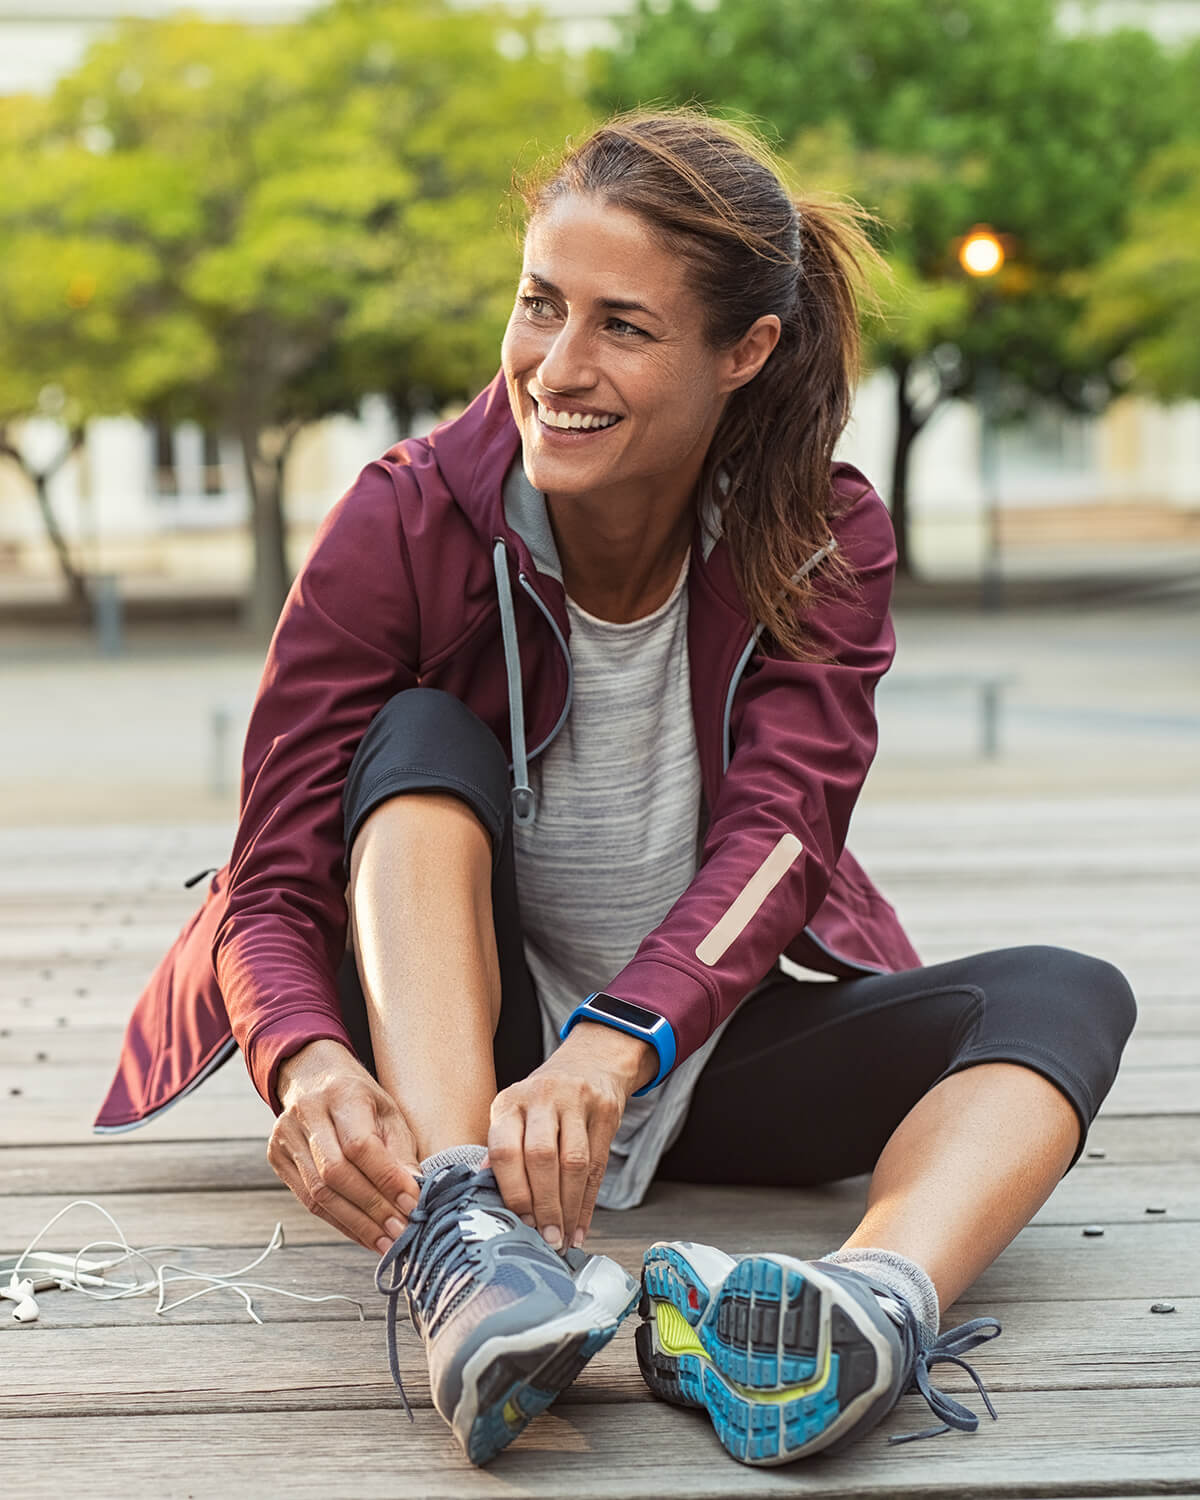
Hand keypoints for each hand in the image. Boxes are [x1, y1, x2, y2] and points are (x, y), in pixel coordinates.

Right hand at [268, 1039, 421, 1254]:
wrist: (314, 1076)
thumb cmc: (361, 1098)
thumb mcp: (389, 1112)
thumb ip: (401, 1152)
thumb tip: (416, 1194)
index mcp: (341, 1094)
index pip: (361, 1145)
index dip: (387, 1180)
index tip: (413, 1205)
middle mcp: (307, 1113)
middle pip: (336, 1173)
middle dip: (372, 1209)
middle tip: (401, 1232)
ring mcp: (286, 1136)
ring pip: (319, 1193)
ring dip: (357, 1224)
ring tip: (386, 1242)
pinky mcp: (277, 1157)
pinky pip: (308, 1200)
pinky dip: (339, 1222)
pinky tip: (363, 1234)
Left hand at [486, 1023, 655, 1251]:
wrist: (589, 1063)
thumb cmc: (543, 1102)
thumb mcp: (515, 1115)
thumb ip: (501, 1151)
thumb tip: (482, 1193)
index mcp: (510, 1102)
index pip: (505, 1150)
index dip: (513, 1191)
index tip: (518, 1223)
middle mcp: (541, 1097)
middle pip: (541, 1157)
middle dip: (544, 1206)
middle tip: (545, 1239)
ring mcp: (576, 1100)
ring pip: (573, 1163)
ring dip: (568, 1209)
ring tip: (562, 1239)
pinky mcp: (605, 1110)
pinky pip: (598, 1165)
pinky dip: (587, 1203)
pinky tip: (580, 1227)